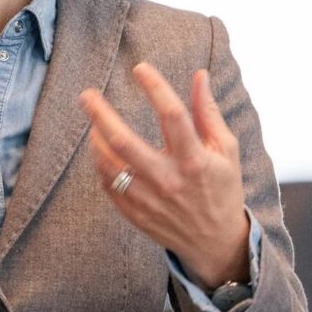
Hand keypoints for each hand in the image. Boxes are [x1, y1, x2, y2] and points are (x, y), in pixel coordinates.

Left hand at [82, 63, 249, 289]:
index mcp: (195, 160)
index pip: (172, 116)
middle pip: (124, 142)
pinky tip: (101, 149)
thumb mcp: (225, 150)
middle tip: (86, 95)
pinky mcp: (134, 213)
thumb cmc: (222, 189)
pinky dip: (100, 164)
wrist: (215, 243)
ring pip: (109, 165)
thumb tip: (199, 75)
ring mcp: (148, 199)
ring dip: (96, 139)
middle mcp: (168, 180)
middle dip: (101, 115)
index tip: (140, 68)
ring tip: (93, 122)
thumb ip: (208, 113)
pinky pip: (107, 184)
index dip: (155, 88)